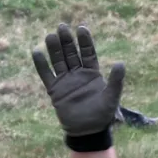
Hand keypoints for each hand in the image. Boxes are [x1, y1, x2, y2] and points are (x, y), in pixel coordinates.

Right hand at [31, 23, 125, 138]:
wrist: (87, 131)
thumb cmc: (102, 115)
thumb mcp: (112, 97)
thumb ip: (115, 81)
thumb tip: (120, 63)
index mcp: (92, 73)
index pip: (87, 52)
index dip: (84, 41)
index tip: (81, 28)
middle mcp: (78, 74)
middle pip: (71, 53)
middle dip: (67, 41)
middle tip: (62, 26)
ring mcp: (65, 81)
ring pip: (58, 61)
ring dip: (54, 49)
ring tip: (50, 36)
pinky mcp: (55, 90)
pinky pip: (47, 75)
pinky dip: (41, 65)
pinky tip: (36, 52)